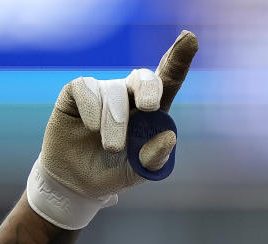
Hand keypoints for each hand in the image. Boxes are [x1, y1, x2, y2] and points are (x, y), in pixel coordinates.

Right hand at [27, 30, 197, 229]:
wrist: (78, 181)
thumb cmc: (114, 171)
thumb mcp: (139, 172)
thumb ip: (155, 158)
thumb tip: (169, 136)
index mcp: (152, 110)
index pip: (169, 79)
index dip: (179, 58)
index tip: (190, 39)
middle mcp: (129, 95)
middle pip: (144, 76)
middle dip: (148, 87)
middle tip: (149, 107)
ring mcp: (104, 91)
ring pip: (114, 93)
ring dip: (114, 122)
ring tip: (111, 147)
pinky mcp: (78, 92)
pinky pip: (86, 89)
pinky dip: (91, 111)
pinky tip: (90, 128)